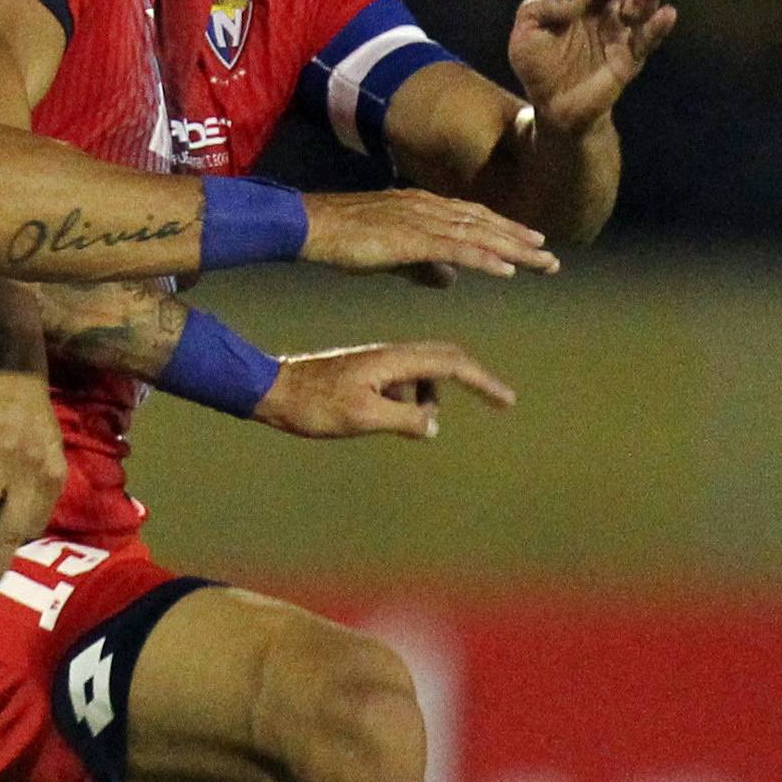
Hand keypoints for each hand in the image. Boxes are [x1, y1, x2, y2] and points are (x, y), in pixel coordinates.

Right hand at [0, 368, 66, 590]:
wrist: (10, 368)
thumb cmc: (30, 412)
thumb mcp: (49, 447)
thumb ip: (38, 482)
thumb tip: (23, 522)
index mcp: (52, 472)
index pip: (35, 523)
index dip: (16, 541)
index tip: (0, 550)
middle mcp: (28, 470)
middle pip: (10, 530)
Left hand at [254, 341, 516, 439]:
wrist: (274, 391)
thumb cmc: (314, 406)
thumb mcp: (362, 418)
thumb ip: (404, 420)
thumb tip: (435, 424)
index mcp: (393, 361)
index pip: (451, 365)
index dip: (483, 382)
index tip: (507, 400)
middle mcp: (390, 355)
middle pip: (446, 360)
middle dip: (473, 380)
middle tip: (499, 402)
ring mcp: (379, 363)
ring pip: (424, 375)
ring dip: (431, 398)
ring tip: (411, 425)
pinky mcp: (368, 373)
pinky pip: (404, 384)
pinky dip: (410, 401)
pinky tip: (386, 418)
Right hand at [301, 188, 558, 276]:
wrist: (313, 225)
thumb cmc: (345, 239)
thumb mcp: (392, 255)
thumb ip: (423, 266)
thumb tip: (451, 280)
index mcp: (424, 208)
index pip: (473, 219)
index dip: (504, 231)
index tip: (530, 244)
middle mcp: (429, 208)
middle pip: (484, 224)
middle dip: (519, 240)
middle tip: (550, 256)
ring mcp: (422, 220)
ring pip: (479, 235)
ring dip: (513, 249)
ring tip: (542, 262)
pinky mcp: (412, 237)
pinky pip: (457, 249)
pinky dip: (485, 258)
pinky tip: (508, 269)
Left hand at [509, 0, 675, 134]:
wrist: (551, 107)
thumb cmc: (539, 65)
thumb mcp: (526, 29)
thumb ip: (544, 6)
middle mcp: (607, 9)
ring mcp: (622, 32)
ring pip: (645, 3)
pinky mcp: (630, 57)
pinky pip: (648, 40)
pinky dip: (658, 26)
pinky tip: (667, 13)